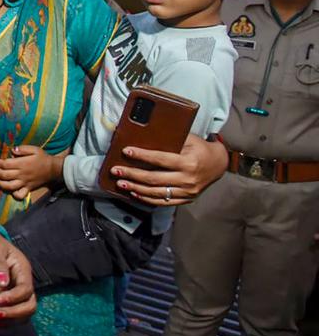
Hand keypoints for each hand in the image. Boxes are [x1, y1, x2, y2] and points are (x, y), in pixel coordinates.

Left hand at [0, 145, 60, 200]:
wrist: (54, 169)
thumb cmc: (43, 158)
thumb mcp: (34, 149)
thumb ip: (22, 149)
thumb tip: (12, 150)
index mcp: (22, 164)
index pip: (4, 164)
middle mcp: (21, 174)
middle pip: (3, 175)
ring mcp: (24, 183)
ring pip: (8, 186)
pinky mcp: (28, 189)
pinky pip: (19, 195)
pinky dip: (13, 194)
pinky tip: (9, 190)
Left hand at [0, 231, 36, 322]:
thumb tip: (3, 283)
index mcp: (22, 271)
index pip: (26, 289)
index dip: (14, 297)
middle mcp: (22, 283)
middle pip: (29, 304)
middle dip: (15, 313)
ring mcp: (15, 292)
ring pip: (22, 312)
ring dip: (10, 320)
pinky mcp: (5, 298)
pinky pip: (11, 313)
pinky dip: (4, 321)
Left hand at [108, 134, 226, 206]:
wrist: (219, 164)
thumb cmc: (200, 148)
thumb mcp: (189, 139)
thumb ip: (170, 140)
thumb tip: (142, 135)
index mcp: (188, 162)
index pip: (160, 159)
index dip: (141, 156)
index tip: (126, 151)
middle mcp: (187, 179)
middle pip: (154, 178)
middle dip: (132, 174)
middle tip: (116, 170)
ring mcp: (187, 191)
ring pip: (156, 192)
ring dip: (135, 188)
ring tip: (120, 183)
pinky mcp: (186, 199)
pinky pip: (163, 201)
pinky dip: (147, 198)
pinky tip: (134, 193)